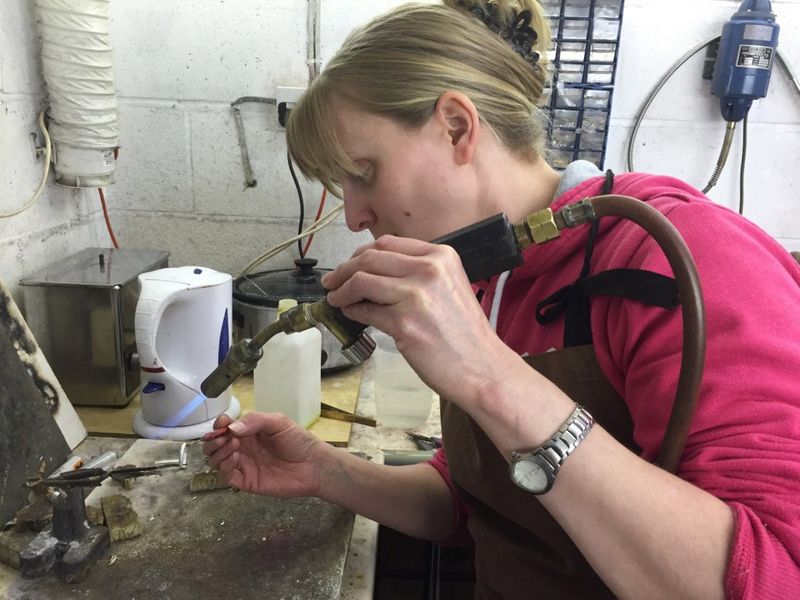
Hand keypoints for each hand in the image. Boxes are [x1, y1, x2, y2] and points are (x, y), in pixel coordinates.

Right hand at [202, 412, 327, 496]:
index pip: (225, 427)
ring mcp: (243, 465)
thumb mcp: (278, 422)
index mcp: (248, 432)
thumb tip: (232, 427)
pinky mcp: (246, 482)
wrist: (313, 465)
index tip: (222, 423)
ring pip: (216, 461)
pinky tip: (234, 458)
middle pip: (215, 445)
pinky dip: (224, 467)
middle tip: (224, 438)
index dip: (219, 425)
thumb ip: (255, 421)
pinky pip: (226, 477)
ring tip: (232, 446)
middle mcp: (243, 448)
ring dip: (218, 453)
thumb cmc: (298, 441)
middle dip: (213, 441)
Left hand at [322, 235, 518, 406]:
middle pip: (369, 259)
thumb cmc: (466, 334)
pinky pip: (366, 311)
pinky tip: (350, 313)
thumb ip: (418, 273)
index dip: (361, 253)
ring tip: (335, 298)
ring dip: (341, 290)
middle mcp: (429, 270)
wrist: (483, 367)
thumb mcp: (449, 287)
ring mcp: (416, 296)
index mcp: (441, 256)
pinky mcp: (404, 323)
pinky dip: (351, 311)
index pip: (388, 243)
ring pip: (361, 281)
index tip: (349, 264)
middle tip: (332, 281)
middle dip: (343, 269)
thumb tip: (374, 272)